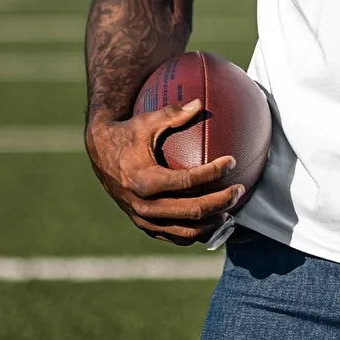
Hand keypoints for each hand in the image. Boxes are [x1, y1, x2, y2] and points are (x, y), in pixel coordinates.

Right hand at [85, 99, 243, 245]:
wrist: (100, 154)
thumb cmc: (127, 133)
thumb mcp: (146, 121)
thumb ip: (173, 114)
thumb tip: (200, 103)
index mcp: (143, 180)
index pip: (186, 181)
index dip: (213, 173)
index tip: (232, 161)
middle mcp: (143, 205)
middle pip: (191, 211)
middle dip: (220, 202)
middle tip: (240, 189)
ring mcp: (144, 220)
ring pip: (185, 232)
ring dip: (212, 222)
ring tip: (232, 209)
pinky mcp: (145, 226)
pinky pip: (175, 236)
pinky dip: (197, 232)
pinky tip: (214, 219)